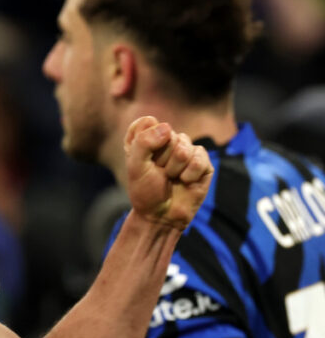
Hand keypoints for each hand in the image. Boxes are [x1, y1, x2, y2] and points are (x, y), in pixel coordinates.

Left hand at [124, 116, 212, 230]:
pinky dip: (189, 174)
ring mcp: (186, 150)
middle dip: (161, 158)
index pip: (147, 121)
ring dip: (174, 167)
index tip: (141, 159)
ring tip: (171, 178)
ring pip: (184, 146)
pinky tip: (185, 181)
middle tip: (159, 173)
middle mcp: (166, 141)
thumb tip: (167, 128)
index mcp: (146, 138)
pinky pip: (199, 157)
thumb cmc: (145, 191)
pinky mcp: (202, 162)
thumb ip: (144, 143)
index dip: (145, 141)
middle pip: (167, 133)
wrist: (162, 216)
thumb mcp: (135, 166)